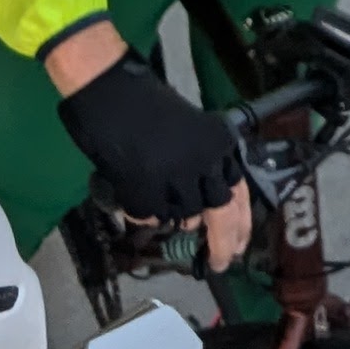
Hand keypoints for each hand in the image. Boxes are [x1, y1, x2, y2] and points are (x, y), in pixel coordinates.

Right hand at [53, 43, 252, 272]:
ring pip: (181, 217)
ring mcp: (175, 176)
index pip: (239, 195)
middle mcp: (205, 162)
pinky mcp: (146, 187)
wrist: (109, 87)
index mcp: (220, 144)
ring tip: (155, 192)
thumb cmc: (145, 102)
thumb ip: (202, 166)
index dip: (240, 226)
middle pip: (219, 215)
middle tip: (219, 261)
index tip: (238, 247)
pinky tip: (134, 189)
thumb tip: (203, 209)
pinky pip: (148, 215)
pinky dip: (141, 209)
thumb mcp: (189, 131)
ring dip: (169, 214)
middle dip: (221, 243)